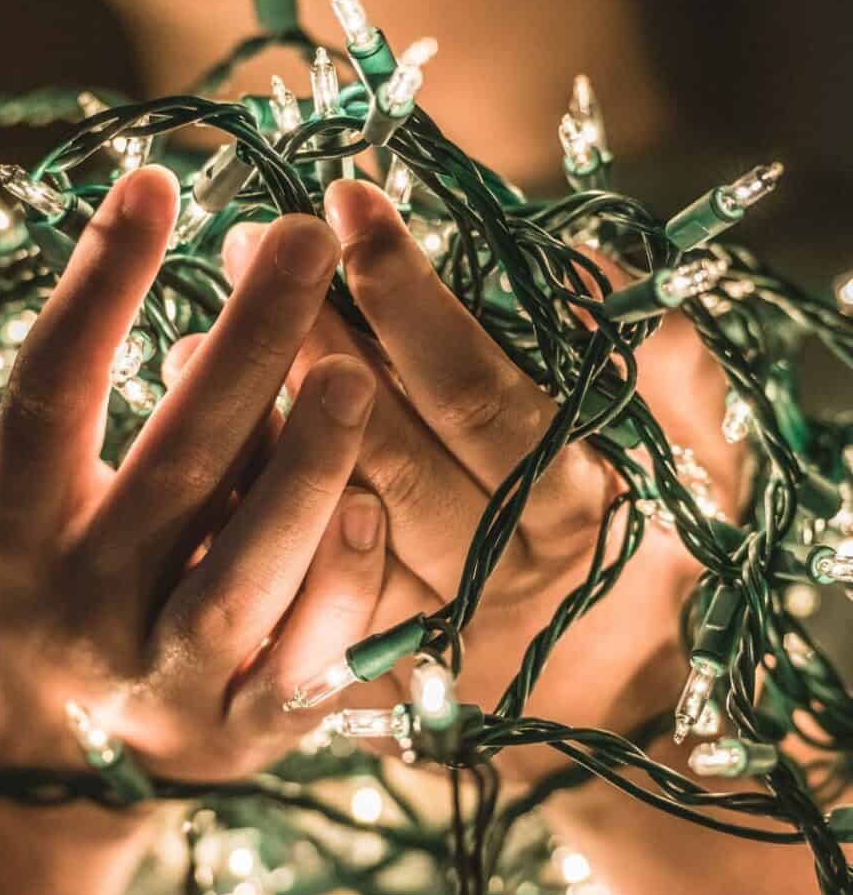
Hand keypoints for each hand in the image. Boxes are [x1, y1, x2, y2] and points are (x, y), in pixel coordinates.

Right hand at [0, 166, 386, 782]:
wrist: (18, 759)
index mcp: (5, 533)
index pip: (49, 390)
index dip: (100, 283)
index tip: (157, 181)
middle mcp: (80, 608)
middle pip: (175, 467)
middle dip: (246, 346)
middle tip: (305, 241)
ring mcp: (163, 679)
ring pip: (246, 572)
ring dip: (308, 469)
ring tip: (354, 368)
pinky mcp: (239, 732)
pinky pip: (304, 661)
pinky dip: (346, 589)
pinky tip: (378, 503)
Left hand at [224, 179, 744, 780]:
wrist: (609, 692)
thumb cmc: (650, 545)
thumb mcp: (698, 458)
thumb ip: (666, 369)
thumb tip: (583, 270)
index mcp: (571, 503)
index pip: (477, 390)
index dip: (410, 298)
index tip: (348, 202)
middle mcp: (494, 567)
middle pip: (388, 450)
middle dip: (312, 341)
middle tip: (247, 245)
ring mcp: (427, 620)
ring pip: (332, 519)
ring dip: (263, 427)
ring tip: (198, 333)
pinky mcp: (376, 659)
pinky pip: (302, 583)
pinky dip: (255, 512)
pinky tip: (209, 444)